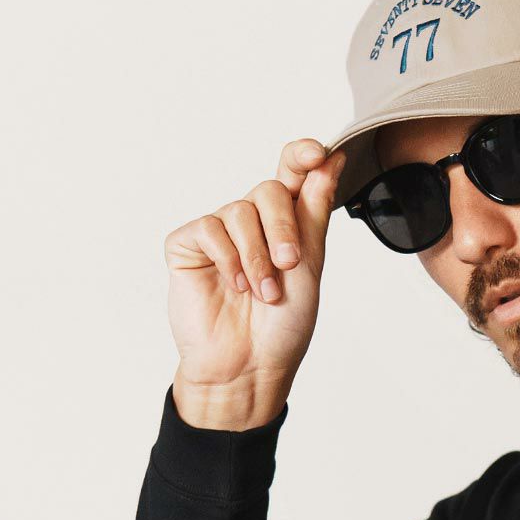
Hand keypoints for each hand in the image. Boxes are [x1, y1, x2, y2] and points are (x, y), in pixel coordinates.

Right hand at [163, 137, 347, 428]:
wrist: (249, 366)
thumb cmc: (282, 326)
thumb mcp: (309, 266)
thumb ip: (315, 212)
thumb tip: (331, 159)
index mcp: (285, 224)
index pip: (292, 174)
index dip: (303, 157)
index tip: (319, 153)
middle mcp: (252, 222)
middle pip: (269, 190)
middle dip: (284, 228)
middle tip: (289, 265)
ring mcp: (219, 232)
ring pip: (240, 211)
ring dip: (257, 256)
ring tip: (263, 292)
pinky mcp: (188, 245)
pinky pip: (210, 229)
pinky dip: (228, 259)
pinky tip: (235, 286)